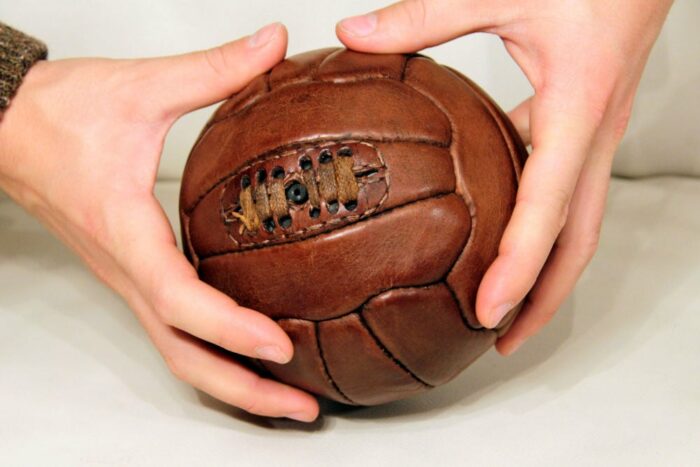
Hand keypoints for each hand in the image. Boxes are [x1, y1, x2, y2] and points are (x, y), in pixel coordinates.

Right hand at [0, 23, 317, 421]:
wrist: (3, 126)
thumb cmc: (56, 115)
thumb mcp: (142, 86)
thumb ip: (215, 68)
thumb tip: (273, 43)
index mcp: (128, 233)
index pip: (181, 299)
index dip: (232, 329)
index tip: (283, 346)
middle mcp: (129, 272)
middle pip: (184, 356)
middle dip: (244, 391)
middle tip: (302, 408)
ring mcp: (130, 281)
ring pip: (179, 354)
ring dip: (232, 383)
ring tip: (289, 399)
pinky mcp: (135, 276)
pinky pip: (176, 332)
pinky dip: (215, 355)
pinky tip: (252, 352)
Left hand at [337, 0, 671, 354]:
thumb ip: (426, 15)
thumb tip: (356, 35)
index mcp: (577, 110)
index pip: (548, 209)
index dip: (519, 267)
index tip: (487, 311)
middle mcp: (593, 135)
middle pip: (577, 243)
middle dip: (544, 299)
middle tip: (501, 338)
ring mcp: (596, 134)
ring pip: (579, 224)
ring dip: (549, 271)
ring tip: (507, 304)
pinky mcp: (587, 124)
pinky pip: (566, 190)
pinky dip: (540, 223)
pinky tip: (503, 227)